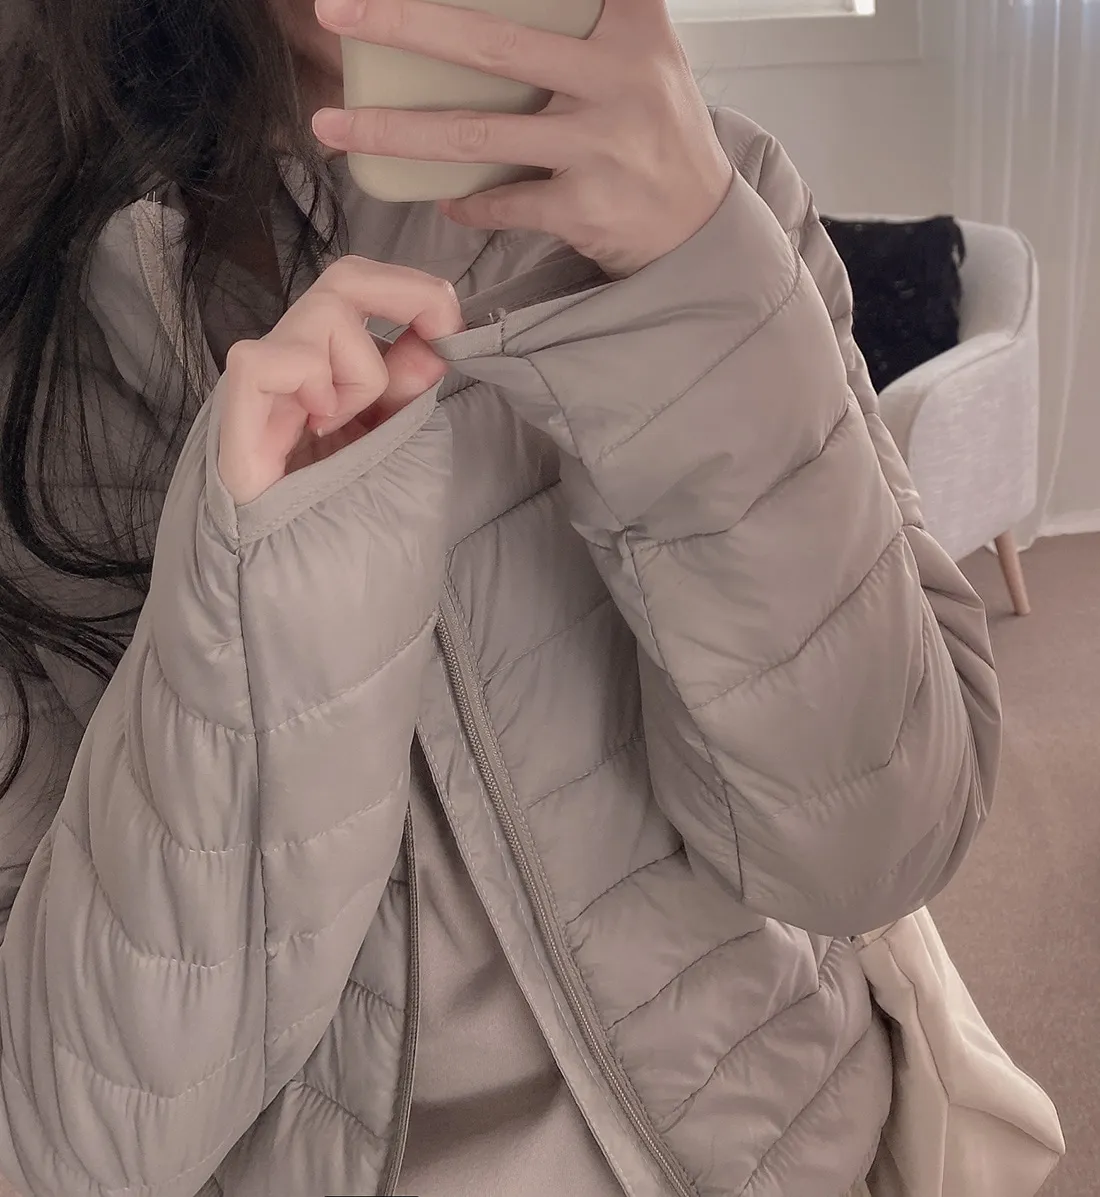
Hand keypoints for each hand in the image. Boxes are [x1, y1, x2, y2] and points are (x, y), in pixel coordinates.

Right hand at [217, 256, 462, 503]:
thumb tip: (435, 341)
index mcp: (333, 367)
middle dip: (405, 292)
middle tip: (441, 333)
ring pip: (323, 315)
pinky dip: (309, 384)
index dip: (412, 291)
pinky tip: (315, 426)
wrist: (296, 578)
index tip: (452, 328)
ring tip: (343, 427)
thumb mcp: (390, 442)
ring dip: (361, 374)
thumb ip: (407, 391)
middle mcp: (298, 361)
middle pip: (345, 280)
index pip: (363, 289)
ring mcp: (265, 381)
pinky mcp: (236, 406)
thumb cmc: (340, 515)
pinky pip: (269, 358)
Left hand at [312, 0, 733, 278]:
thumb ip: (593, 11)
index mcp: (630, 24)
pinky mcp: (587, 208)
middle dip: (403, 23)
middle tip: (337, 10)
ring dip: (396, 132)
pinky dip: (466, 205)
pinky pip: (503, 204)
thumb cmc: (655, 129)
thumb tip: (484, 13)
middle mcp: (619, 78)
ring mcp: (602, 146)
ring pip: (479, 136)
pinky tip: (441, 201)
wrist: (701, 224)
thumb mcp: (643, 50)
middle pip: (492, 46)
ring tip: (333, 125)